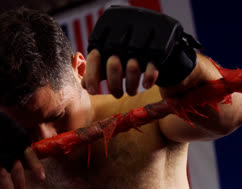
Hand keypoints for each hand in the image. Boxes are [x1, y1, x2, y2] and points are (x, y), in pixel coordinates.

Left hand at [82, 6, 200, 97]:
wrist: (155, 46)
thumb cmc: (126, 58)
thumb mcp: (108, 63)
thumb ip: (96, 71)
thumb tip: (84, 84)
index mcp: (106, 41)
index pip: (94, 57)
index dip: (92, 76)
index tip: (92, 91)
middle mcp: (122, 41)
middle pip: (112, 65)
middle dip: (114, 85)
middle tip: (116, 94)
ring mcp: (140, 45)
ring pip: (132, 68)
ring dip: (130, 86)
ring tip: (131, 91)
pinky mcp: (157, 50)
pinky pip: (152, 68)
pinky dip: (148, 79)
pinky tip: (146, 85)